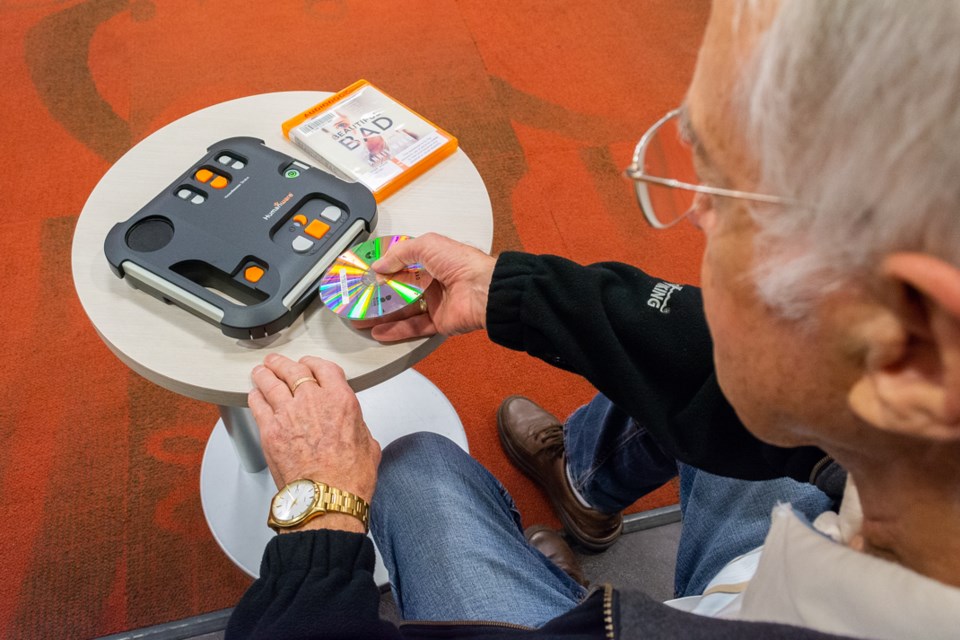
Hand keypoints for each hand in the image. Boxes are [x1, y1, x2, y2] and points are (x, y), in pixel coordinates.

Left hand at [249, 353, 380, 532]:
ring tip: (261, 371)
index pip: (324, 367)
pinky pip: (258, 404)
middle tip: (276, 362)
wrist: (325, 498)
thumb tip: (353, 427)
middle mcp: (313, 400)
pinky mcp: (270, 429)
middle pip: (293, 370)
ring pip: (271, 382)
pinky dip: (255, 396)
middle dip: (283, 364)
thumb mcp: (368, 444)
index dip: (313, 362)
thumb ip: (357, 426)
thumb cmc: (348, 478)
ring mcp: (288, 413)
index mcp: (341, 400)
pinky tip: (254, 395)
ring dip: (265, 374)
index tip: (308, 364)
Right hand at [352, 233, 495, 341]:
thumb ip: (400, 253)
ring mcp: (435, 302)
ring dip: (382, 314)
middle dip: (378, 294)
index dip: (383, 268)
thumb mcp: (427, 245)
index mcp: (431, 259)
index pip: (401, 263)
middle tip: (360, 299)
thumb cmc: (463, 263)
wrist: (483, 291)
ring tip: (362, 318)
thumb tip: (380, 264)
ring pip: (403, 310)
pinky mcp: (438, 321)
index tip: (365, 274)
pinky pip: (413, 327)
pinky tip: (379, 331)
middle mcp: (433, 281)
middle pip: (399, 289)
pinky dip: (395, 330)